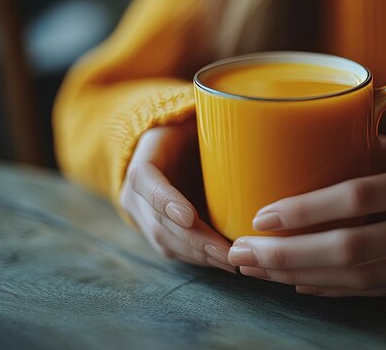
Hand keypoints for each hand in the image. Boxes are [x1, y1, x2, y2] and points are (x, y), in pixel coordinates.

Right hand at [120, 120, 234, 272]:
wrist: (170, 145)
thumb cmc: (191, 131)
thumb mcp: (197, 123)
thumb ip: (215, 128)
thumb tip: (253, 130)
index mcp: (142, 159)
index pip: (148, 182)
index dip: (167, 201)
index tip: (190, 217)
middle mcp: (133, 192)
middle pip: (160, 222)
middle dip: (195, 240)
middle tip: (227, 251)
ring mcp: (140, 215)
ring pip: (165, 241)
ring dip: (199, 255)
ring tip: (230, 261)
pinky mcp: (152, 231)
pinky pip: (172, 250)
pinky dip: (198, 258)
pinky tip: (222, 262)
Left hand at [228, 138, 385, 295]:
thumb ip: (378, 154)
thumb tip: (315, 150)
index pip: (356, 197)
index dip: (305, 210)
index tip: (260, 217)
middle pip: (348, 249)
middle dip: (287, 255)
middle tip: (241, 254)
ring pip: (357, 279)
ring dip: (300, 277)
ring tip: (258, 272)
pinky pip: (376, 293)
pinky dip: (333, 291)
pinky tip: (299, 285)